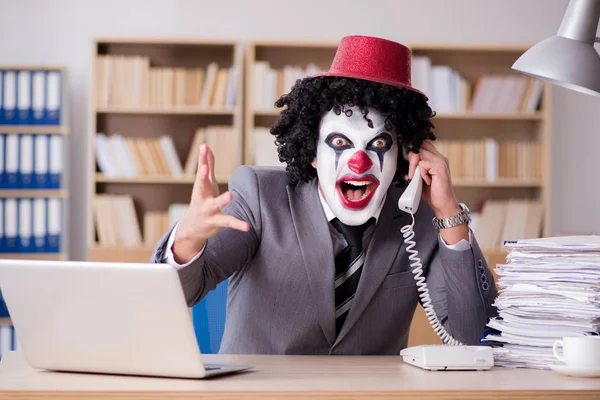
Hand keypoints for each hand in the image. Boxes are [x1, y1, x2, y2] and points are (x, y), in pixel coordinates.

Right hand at [172, 144, 249, 263]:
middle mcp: (201, 197)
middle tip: (205, 168)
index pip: (201, 170)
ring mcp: (208, 210)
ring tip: (230, 195)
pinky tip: (247, 226)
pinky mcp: (216, 221)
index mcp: (200, 186)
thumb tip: (205, 146)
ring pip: (215, 205)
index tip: (204, 147)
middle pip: (200, 185)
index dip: (202, 159)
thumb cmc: (202, 199)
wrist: (193, 226)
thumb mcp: (204, 182)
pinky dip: (237, 224)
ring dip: (222, 200)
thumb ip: (207, 165)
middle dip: (202, 176)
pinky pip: (228, 222)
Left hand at [407, 140, 467, 244]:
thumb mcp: (421, 177)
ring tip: (417, 178)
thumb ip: (417, 166)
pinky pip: (422, 164)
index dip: (414, 150)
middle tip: (412, 172)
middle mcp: (440, 158)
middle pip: (420, 145)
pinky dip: (421, 173)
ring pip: (419, 153)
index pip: (423, 144)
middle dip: (411, 157)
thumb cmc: (433, 193)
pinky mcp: (439, 167)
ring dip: (414, 166)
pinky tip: (426, 181)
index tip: (409, 161)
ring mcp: (441, 161)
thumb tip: (408, 159)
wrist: (442, 204)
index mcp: (436, 158)